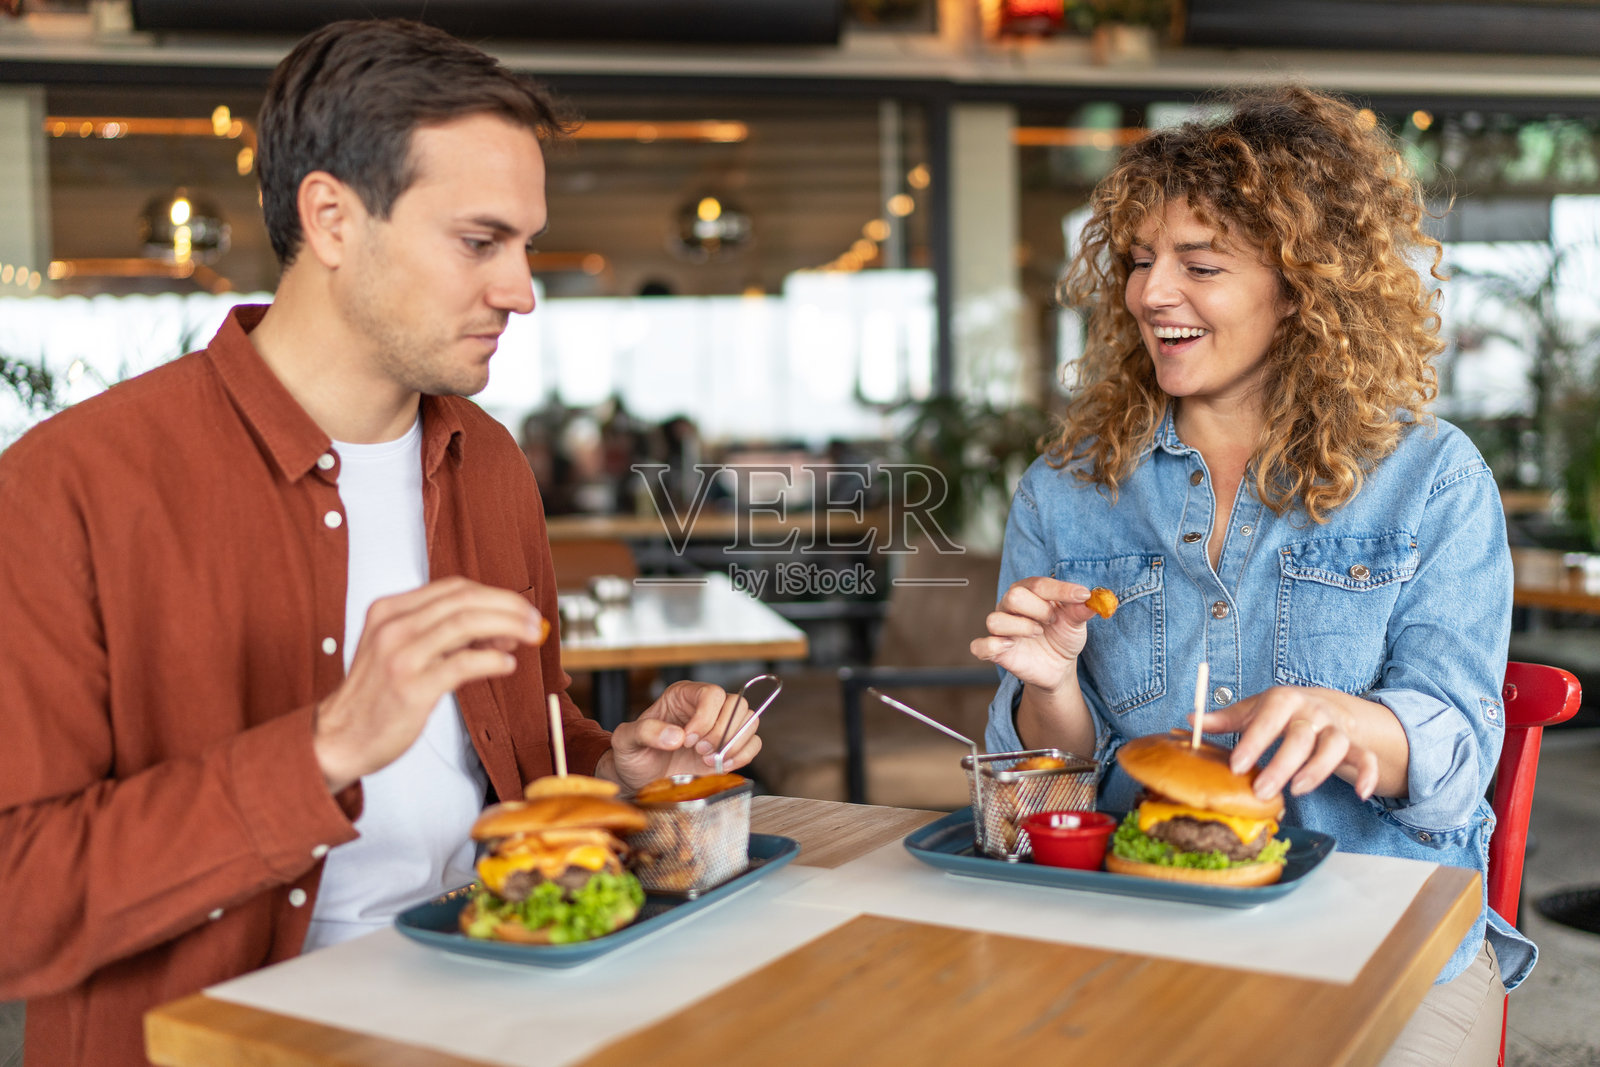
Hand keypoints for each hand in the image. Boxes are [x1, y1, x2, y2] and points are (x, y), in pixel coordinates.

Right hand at [312, 578, 544, 792]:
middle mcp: (392, 627)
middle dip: (508, 606)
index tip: (519, 610)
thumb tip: (501, 630)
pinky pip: (462, 664)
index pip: (453, 588)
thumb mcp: (400, 651)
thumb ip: (443, 636)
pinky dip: (491, 661)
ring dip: (507, 626)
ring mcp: (400, 656)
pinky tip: (507, 666)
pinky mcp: (411, 688)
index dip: (494, 595)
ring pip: (465, 623)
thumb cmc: (377, 696)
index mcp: (389, 610)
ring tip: (531, 637)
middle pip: (464, 600)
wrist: (339, 738)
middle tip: (536, 621)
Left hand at [602, 682, 759, 790]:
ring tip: (708, 759)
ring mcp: (720, 727)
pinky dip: (743, 755)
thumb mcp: (626, 740)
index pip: (712, 694)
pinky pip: (754, 743)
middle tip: (698, 751)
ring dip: (733, 744)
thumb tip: (676, 736)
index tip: (687, 740)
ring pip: (749, 721)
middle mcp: (706, 707)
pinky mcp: (730, 748)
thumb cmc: (633, 755)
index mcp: (683, 696)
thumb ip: (645, 732)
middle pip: (736, 705)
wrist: (640, 779)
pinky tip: (721, 765)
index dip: (706, 717)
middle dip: (720, 733)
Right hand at [969, 577, 1098, 691]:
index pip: (1038, 583)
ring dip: (1021, 627)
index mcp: (1030, 592)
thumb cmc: (1063, 637)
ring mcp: (1001, 629)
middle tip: (1053, 620)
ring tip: (1038, 633)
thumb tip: (1092, 599)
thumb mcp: (1076, 623)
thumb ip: (1080, 610)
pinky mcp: (995, 651)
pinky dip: (993, 646)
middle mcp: (1010, 606)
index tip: (1082, 596)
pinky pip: (981, 646)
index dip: (1061, 589)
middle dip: (1038, 609)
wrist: (1058, 667)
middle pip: (1013, 596)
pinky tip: (1011, 647)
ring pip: (996, 620)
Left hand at [1197, 686, 1382, 800]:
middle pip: (1301, 737)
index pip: (1269, 718)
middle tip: (1262, 790)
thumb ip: (1224, 718)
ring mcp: (1336, 727)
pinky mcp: (1355, 744)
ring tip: (1297, 791)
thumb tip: (1189, 721)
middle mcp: (1313, 711)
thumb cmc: (1281, 711)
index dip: (1254, 741)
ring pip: (1334, 746)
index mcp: (1284, 700)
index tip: (1237, 765)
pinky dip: (1368, 774)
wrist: (1325, 703)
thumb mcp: (1253, 709)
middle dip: (1282, 764)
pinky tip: (1361, 794)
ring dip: (1317, 770)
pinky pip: (1366, 757)